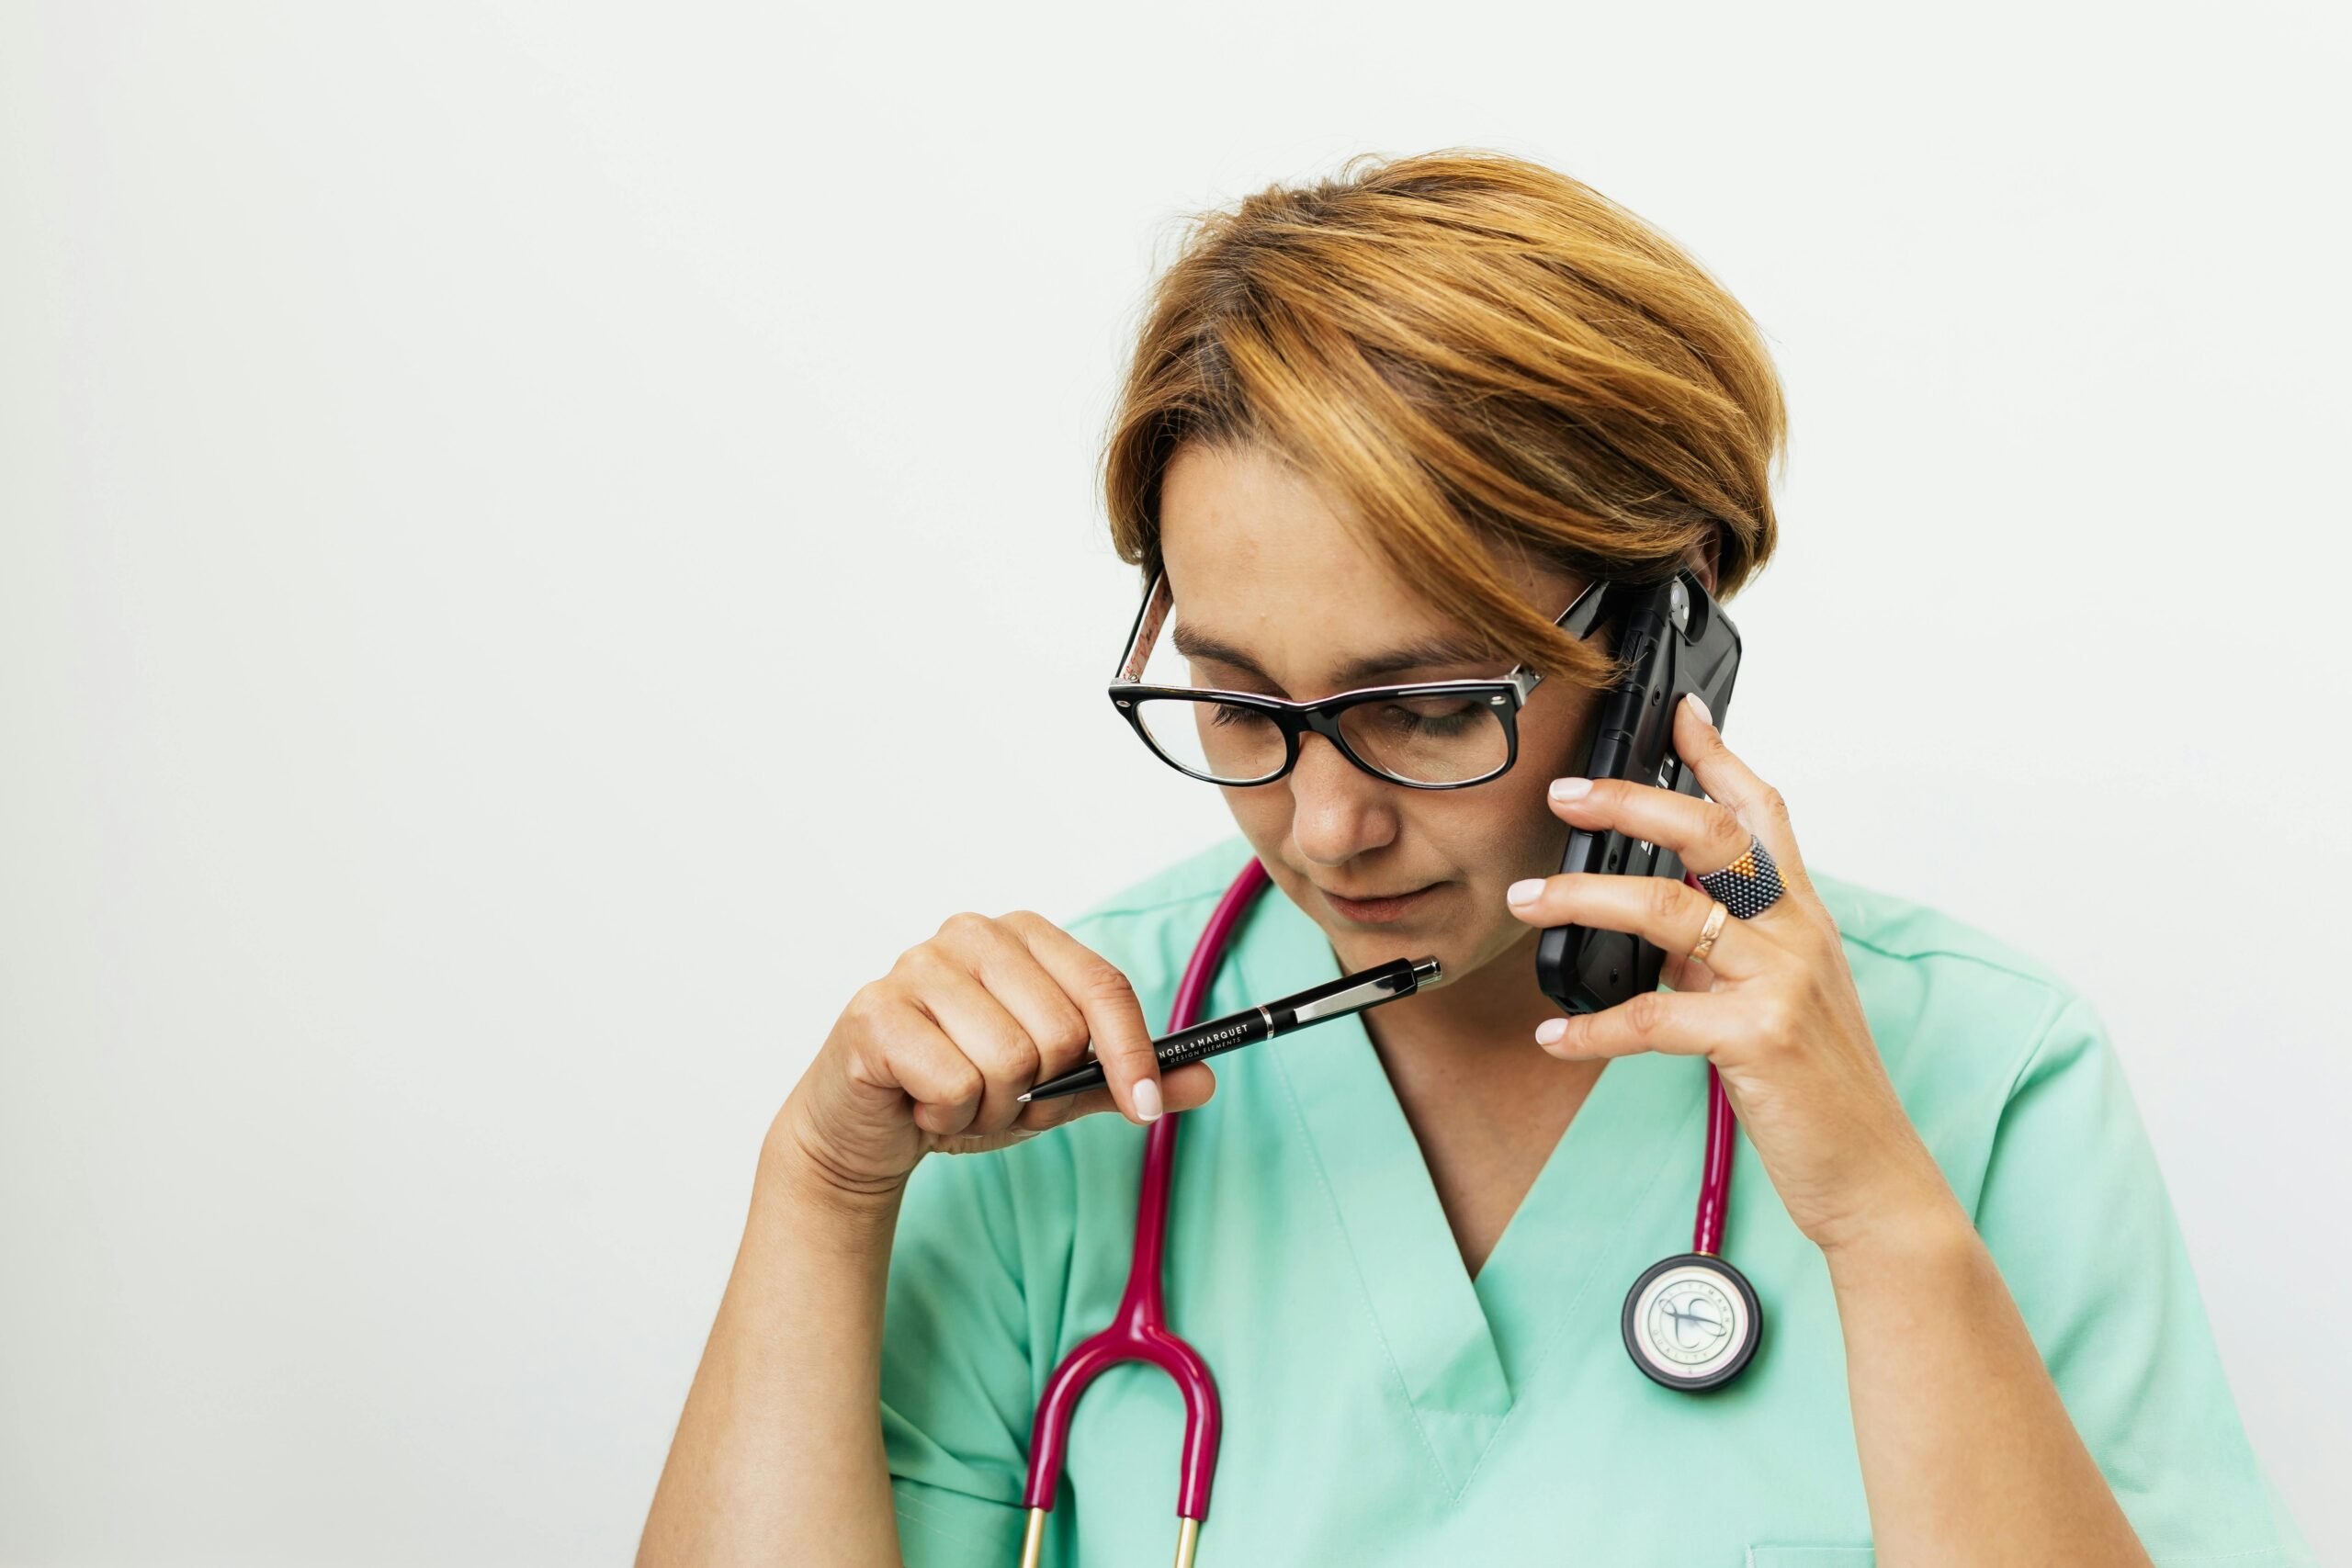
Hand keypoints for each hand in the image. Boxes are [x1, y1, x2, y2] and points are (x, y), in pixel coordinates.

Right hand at [774, 911, 1217, 1202]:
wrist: (867, 1126)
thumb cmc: (960, 1088)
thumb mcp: (1056, 1087)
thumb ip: (1125, 1078)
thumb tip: (1204, 1078)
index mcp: (1023, 936)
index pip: (1103, 985)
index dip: (1133, 1052)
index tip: (1144, 1108)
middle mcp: (971, 935)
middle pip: (1060, 1032)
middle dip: (1038, 1091)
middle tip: (999, 1096)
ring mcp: (917, 966)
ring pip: (1008, 1061)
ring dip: (989, 1108)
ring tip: (958, 1097)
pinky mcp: (873, 1011)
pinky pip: (953, 1083)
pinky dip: (947, 1115)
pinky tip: (920, 1103)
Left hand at [1504, 693, 1957, 1255]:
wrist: (1872, 1175)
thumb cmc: (1820, 1087)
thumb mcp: (1775, 999)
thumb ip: (1722, 952)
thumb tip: (1654, 923)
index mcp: (1803, 915)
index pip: (1765, 812)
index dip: (1721, 756)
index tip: (1680, 712)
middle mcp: (1797, 934)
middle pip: (1711, 836)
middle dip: (1631, 803)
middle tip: (1565, 794)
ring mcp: (1781, 981)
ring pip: (1667, 910)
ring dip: (1582, 899)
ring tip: (1526, 900)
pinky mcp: (1758, 1037)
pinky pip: (1652, 1017)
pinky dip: (1592, 1027)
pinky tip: (1555, 1036)